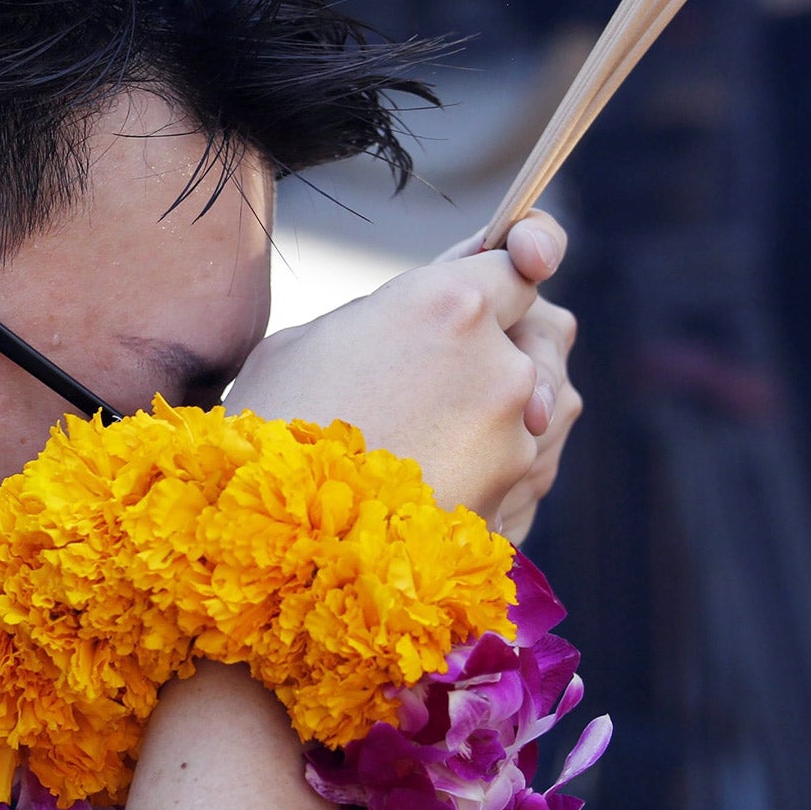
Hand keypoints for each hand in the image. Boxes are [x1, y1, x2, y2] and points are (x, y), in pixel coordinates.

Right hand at [227, 212, 578, 536]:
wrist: (281, 544)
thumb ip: (383, 313)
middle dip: (503, 346)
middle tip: (442, 376)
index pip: (516, 264)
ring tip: (420, 443)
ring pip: (532, 403)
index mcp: (447, 303)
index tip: (513, 273)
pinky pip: (522, 463)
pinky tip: (429, 485)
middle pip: (538, 333)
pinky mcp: (517, 495)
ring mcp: (516, 434)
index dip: (512, 269)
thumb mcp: (307, 341)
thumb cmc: (272, 430)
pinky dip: (489, 468)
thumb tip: (412, 313)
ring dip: (496, 413)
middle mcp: (499, 361)